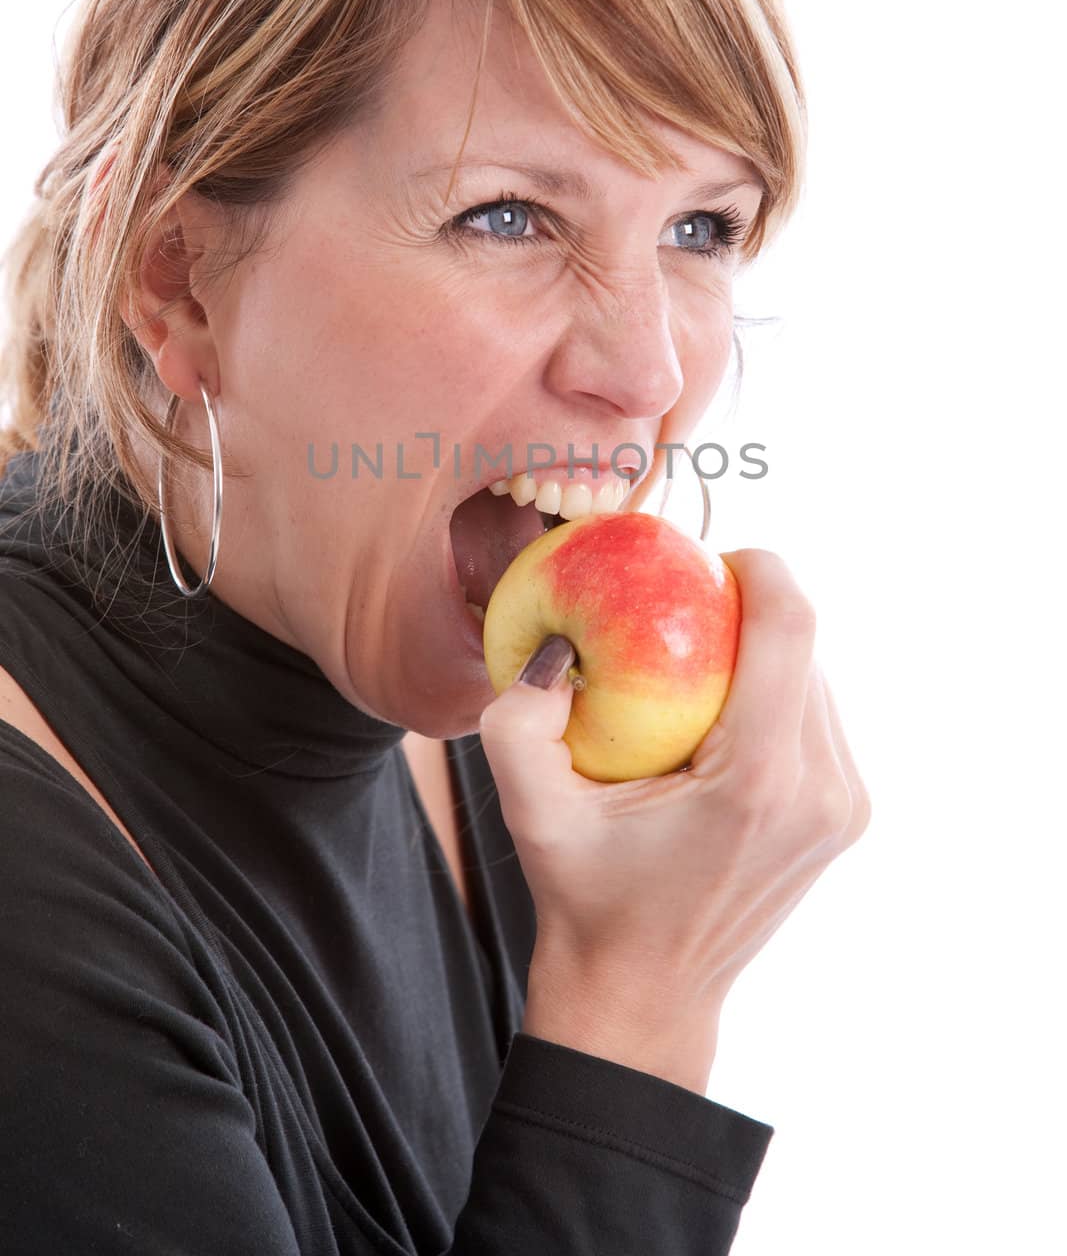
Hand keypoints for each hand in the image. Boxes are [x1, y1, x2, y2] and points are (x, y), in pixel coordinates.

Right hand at [478, 548, 871, 1044]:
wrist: (645, 993)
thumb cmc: (585, 898)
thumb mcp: (531, 808)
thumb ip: (519, 716)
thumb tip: (555, 642)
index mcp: (757, 781)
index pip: (791, 627)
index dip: (761, 567)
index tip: (710, 557)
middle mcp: (819, 790)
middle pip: (807, 647)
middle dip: (750, 609)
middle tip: (680, 606)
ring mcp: (842, 807)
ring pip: (817, 679)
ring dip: (763, 654)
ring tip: (695, 659)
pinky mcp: (845, 816)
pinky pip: (818, 718)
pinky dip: (776, 694)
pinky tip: (720, 709)